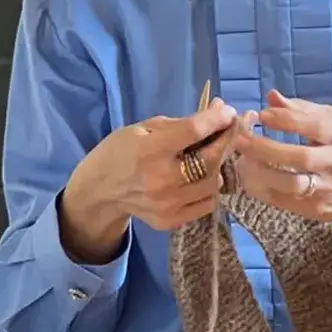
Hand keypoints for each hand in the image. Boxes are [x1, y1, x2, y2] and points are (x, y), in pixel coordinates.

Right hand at [60, 99, 237, 262]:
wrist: (99, 193)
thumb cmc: (120, 153)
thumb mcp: (141, 129)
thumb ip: (180, 124)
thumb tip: (218, 110)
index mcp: (150, 150)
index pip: (193, 132)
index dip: (217, 119)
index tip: (229, 112)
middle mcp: (161, 179)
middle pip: (210, 159)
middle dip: (227, 140)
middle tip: (232, 129)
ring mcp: (168, 204)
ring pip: (214, 182)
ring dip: (219, 165)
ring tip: (215, 153)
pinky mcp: (172, 220)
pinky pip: (207, 203)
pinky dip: (211, 188)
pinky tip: (205, 177)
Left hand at [232, 91, 331, 266]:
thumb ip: (302, 111)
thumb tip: (272, 97)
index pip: (313, 125)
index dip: (284, 119)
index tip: (261, 115)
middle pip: (299, 157)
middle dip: (265, 147)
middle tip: (239, 139)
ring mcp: (326, 189)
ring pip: (291, 183)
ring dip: (261, 173)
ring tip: (241, 162)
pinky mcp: (316, 209)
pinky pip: (284, 201)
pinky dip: (263, 190)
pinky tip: (249, 179)